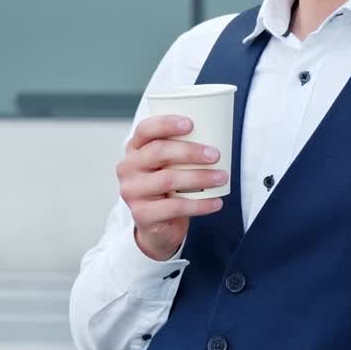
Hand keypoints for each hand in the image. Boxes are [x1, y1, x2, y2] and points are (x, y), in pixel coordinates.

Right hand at [116, 115, 228, 260]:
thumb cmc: (169, 186)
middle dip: (190, 151)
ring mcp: (132, 192)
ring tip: (222, 177)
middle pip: (158, 152)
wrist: (158, 225)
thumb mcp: (170, 163)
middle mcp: (128, 168)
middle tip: (215, 154)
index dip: (166, 124)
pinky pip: (174, 207)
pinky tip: (216, 202)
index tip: (191, 124)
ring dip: (200, 177)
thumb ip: (182, 147)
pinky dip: (200, 205)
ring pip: (168, 179)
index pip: (145, 129)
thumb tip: (219, 132)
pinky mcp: (142, 214)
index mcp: (135, 148)